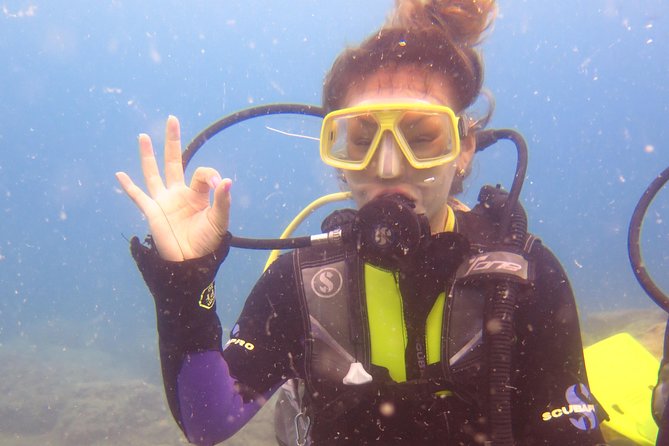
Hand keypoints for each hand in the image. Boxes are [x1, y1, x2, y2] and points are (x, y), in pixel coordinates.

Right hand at [116, 115, 231, 260]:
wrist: (192, 263)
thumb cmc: (208, 243)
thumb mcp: (219, 220)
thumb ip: (222, 200)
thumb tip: (225, 180)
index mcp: (197, 194)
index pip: (201, 173)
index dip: (210, 175)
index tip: (218, 186)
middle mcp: (179, 193)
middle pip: (174, 161)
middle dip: (172, 141)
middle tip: (172, 119)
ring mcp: (163, 201)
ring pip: (153, 173)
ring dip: (148, 155)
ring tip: (143, 136)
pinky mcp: (152, 212)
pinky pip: (138, 197)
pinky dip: (128, 186)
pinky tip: (120, 174)